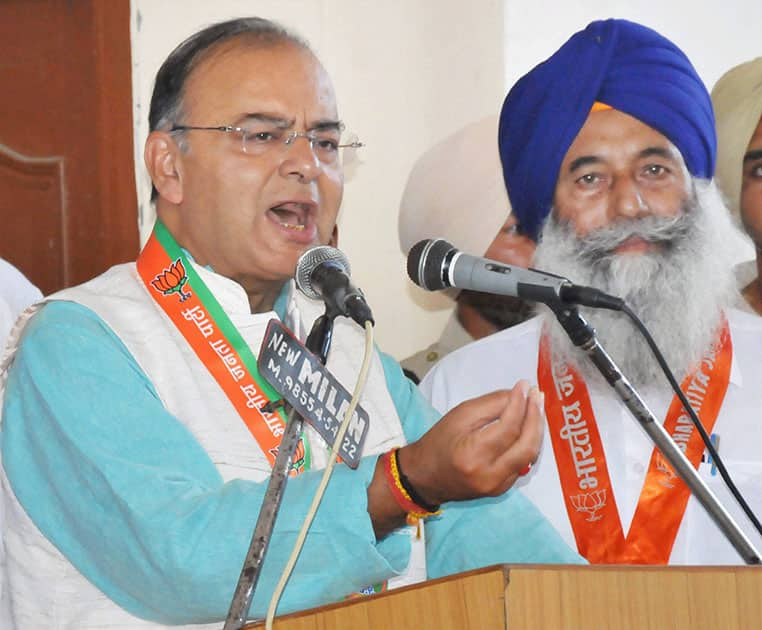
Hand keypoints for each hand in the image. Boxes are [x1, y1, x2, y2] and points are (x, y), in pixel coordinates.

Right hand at [398, 381, 543, 506]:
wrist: (425, 477)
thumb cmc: (439, 442)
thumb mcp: (460, 415)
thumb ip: (491, 404)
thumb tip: (518, 393)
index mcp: (472, 455)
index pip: (508, 428)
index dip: (519, 404)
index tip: (524, 385)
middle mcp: (488, 475)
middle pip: (526, 445)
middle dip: (535, 417)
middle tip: (536, 395)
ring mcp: (497, 486)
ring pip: (529, 455)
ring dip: (536, 429)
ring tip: (536, 407)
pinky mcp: (502, 489)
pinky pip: (522, 463)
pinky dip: (528, 443)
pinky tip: (527, 427)